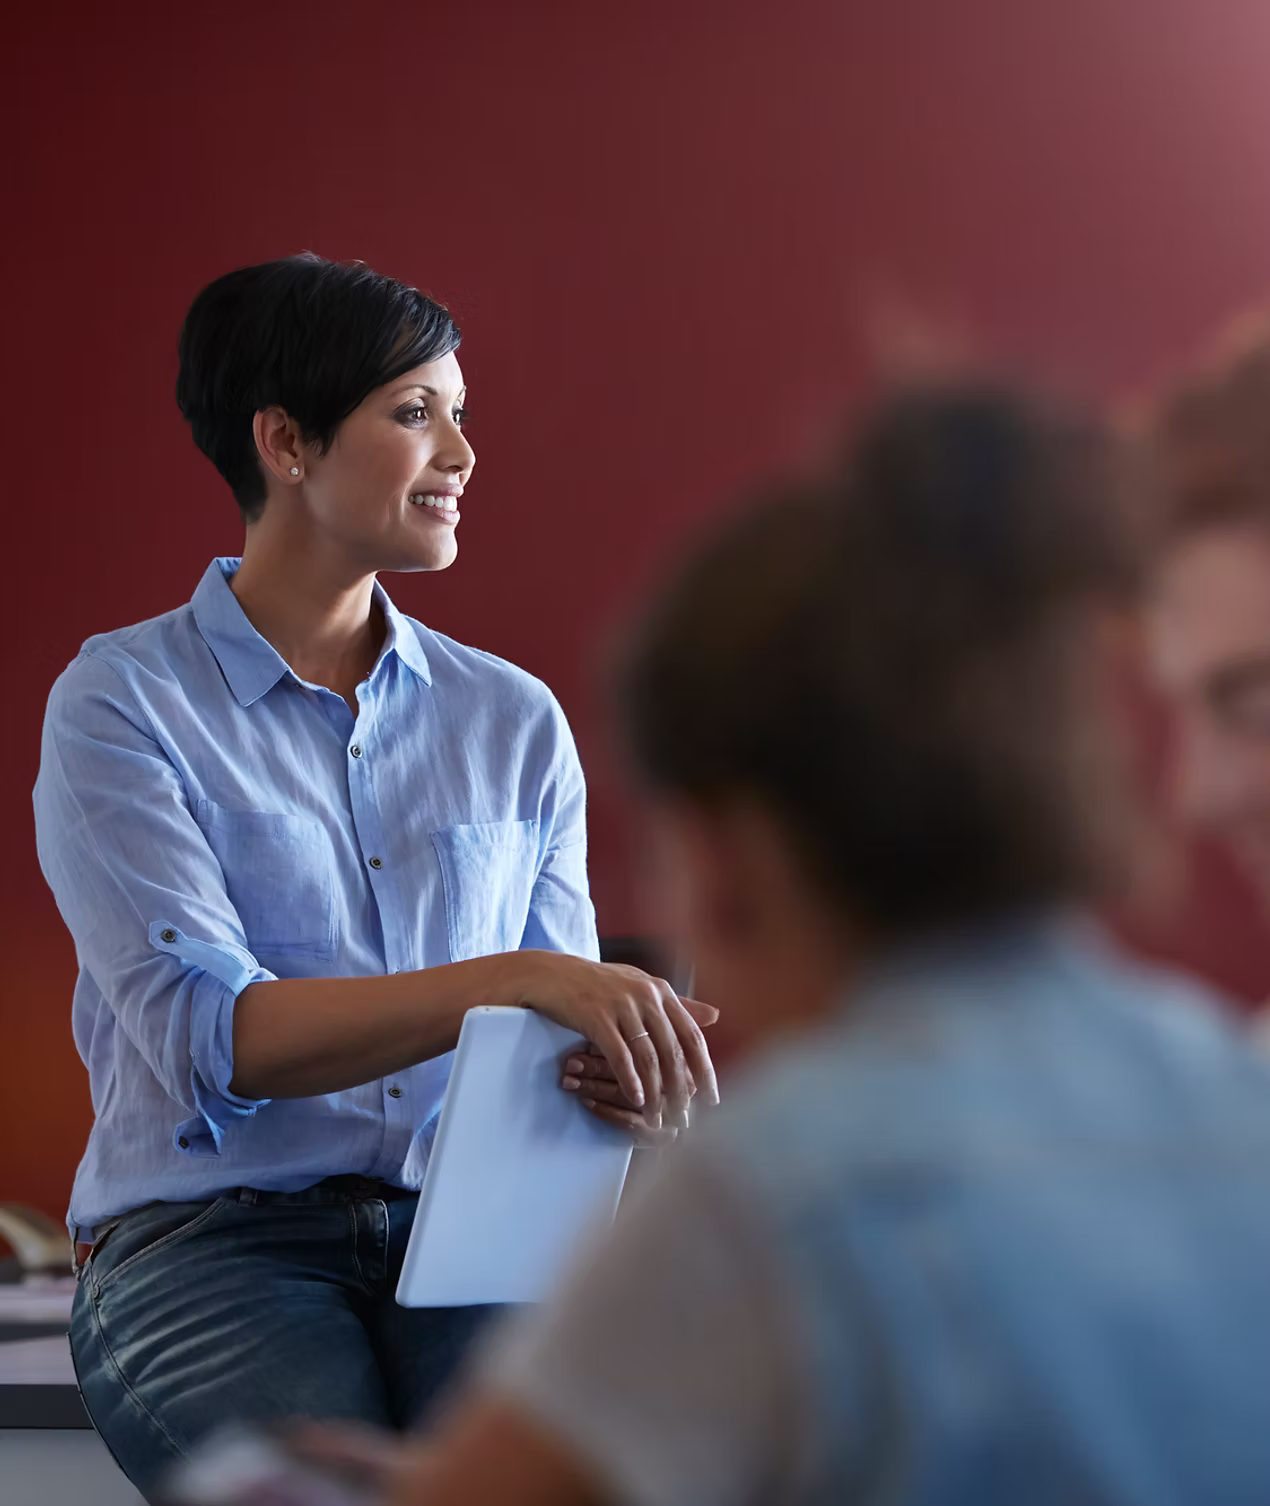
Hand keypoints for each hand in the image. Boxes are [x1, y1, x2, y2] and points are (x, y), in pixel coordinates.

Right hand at [508, 951, 718, 1129]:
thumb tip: (715, 1016)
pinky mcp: (597, 1017)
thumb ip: (677, 1004)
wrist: (553, 974)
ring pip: (648, 1058)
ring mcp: (622, 1005)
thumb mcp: (641, 987)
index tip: (712, 1098)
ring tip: (658, 1118)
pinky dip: (630, 1081)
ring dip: (655, 1094)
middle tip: (684, 1118)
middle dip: (680, 1090)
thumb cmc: (598, 984)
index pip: (692, 1035)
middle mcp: (646, 996)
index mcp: (662, 991)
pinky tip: (636, 1100)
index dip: (704, 1069)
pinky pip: (620, 1056)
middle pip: (673, 1051)